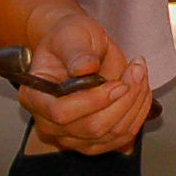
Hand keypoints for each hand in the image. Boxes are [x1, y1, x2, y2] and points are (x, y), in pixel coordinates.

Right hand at [18, 8, 151, 152]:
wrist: (79, 48)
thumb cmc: (70, 39)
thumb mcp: (70, 34)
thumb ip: (76, 51)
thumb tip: (85, 68)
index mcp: (34, 96)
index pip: (62, 112)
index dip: (94, 100)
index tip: (119, 83)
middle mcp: (49, 123)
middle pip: (92, 128)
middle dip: (124, 99)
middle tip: (137, 69)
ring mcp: (71, 137)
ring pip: (112, 134)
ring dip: (135, 103)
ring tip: (139, 73)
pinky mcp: (94, 141)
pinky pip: (123, 136)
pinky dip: (139, 113)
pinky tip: (140, 89)